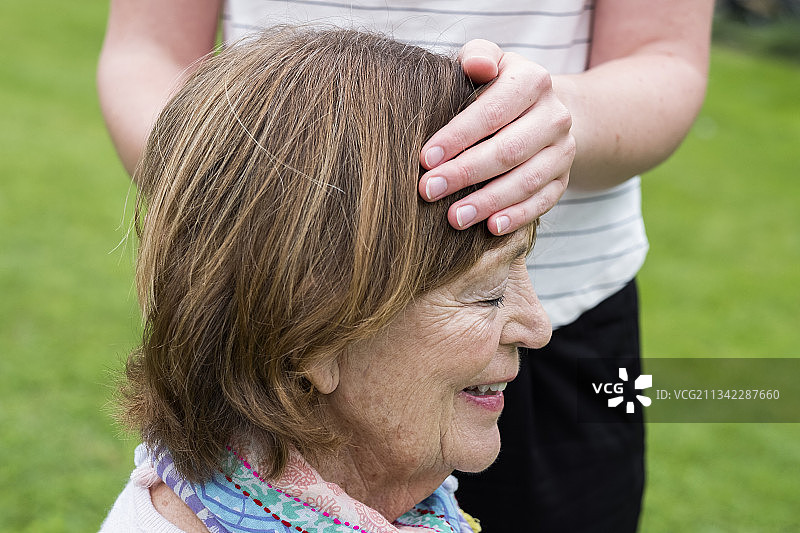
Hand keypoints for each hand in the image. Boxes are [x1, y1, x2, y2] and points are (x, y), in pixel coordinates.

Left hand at [419, 39, 574, 234]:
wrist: (541, 112)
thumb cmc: (496, 87)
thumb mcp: (488, 62)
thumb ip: (477, 56)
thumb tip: (478, 66)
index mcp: (533, 81)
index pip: (493, 112)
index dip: (458, 137)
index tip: (425, 158)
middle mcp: (555, 116)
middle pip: (508, 150)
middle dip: (465, 173)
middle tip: (428, 190)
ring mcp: (562, 150)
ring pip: (526, 181)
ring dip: (487, 202)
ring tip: (453, 218)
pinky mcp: (563, 179)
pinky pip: (543, 202)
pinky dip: (517, 217)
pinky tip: (490, 228)